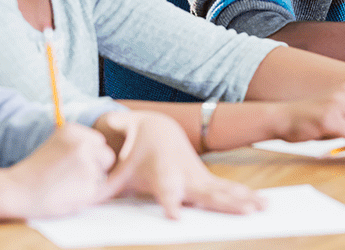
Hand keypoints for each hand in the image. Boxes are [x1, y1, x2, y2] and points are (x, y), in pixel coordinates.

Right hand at [5, 123, 116, 218]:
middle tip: (72, 176)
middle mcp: (82, 144)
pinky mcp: (89, 187)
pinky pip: (96, 191)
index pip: (99, 142)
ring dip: (91, 181)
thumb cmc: (36, 170)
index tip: (72, 163)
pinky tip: (66, 194)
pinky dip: (86, 195)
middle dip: (96, 166)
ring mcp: (87, 165)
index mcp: (73, 130)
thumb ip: (79, 142)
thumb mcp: (55, 143)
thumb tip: (106, 145)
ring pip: (102, 175)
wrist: (16, 191)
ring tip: (66, 184)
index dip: (89, 154)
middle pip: (107, 156)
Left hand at [98, 111, 263, 217]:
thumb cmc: (131, 152)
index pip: (167, 192)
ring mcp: (198, 178)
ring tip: (262, 208)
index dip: (170, 203)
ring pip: (222, 191)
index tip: (175, 216)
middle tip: (243, 211)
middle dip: (223, 202)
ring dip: (243, 199)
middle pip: (205, 193)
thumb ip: (102, 181)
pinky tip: (264, 205)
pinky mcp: (205, 181)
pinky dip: (246, 197)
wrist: (155, 129)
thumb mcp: (115, 168)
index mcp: (161, 175)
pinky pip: (228, 190)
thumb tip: (80, 192)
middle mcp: (184, 176)